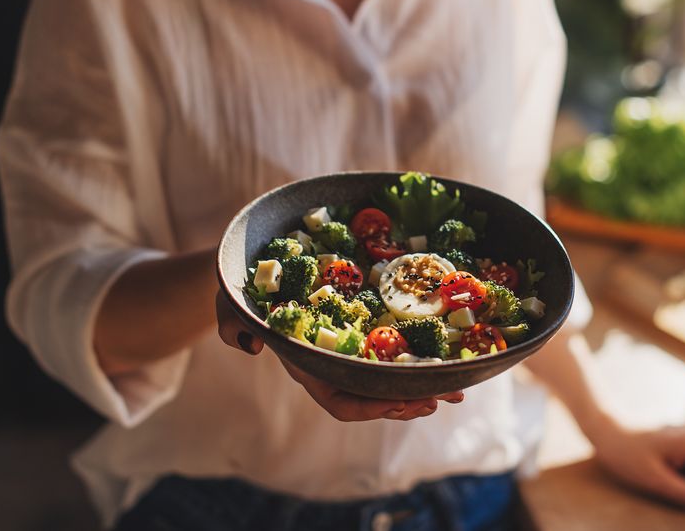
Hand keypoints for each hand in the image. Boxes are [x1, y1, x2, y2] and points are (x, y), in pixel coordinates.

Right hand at [215, 290, 463, 420]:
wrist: (253, 277)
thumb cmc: (241, 296)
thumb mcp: (230, 307)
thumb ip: (233, 326)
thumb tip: (249, 347)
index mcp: (307, 366)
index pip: (339, 401)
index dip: (370, 407)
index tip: (400, 402)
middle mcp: (332, 365)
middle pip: (375, 396)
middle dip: (408, 401)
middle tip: (441, 398)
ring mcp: (349, 349)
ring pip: (391, 379)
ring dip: (422, 386)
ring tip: (455, 388)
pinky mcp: (363, 330)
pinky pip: (395, 352)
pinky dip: (419, 359)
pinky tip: (444, 358)